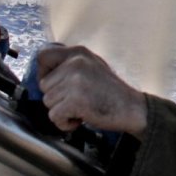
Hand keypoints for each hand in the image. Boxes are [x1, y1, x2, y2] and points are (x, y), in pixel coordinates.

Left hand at [33, 45, 148, 137]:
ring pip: (48, 102)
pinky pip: (54, 116)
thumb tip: (45, 72)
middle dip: (56, 97)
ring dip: (61, 111)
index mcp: (78, 52)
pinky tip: (81, 119)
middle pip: (44, 85)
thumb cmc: (111, 91)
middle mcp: (75, 63)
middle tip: (76, 100)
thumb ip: (70, 64)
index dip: (43, 71)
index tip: (54, 83)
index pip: (43, 55)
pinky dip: (65, 123)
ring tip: (81, 108)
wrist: (132, 108)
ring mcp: (75, 81)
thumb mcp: (92, 66)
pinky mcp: (75, 100)